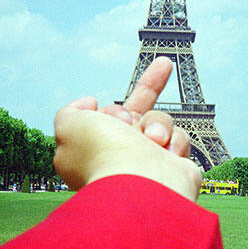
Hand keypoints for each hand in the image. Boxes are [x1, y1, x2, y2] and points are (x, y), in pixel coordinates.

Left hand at [54, 57, 201, 200]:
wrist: (142, 185)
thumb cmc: (104, 153)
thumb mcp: (69, 124)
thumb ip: (71, 111)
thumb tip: (90, 103)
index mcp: (94, 150)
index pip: (103, 118)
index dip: (104, 110)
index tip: (96, 104)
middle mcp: (121, 156)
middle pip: (135, 112)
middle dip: (150, 86)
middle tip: (164, 63)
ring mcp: (148, 161)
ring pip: (159, 121)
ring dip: (157, 123)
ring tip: (153, 139)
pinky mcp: (174, 166)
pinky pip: (179, 137)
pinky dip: (174, 140)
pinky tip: (167, 152)